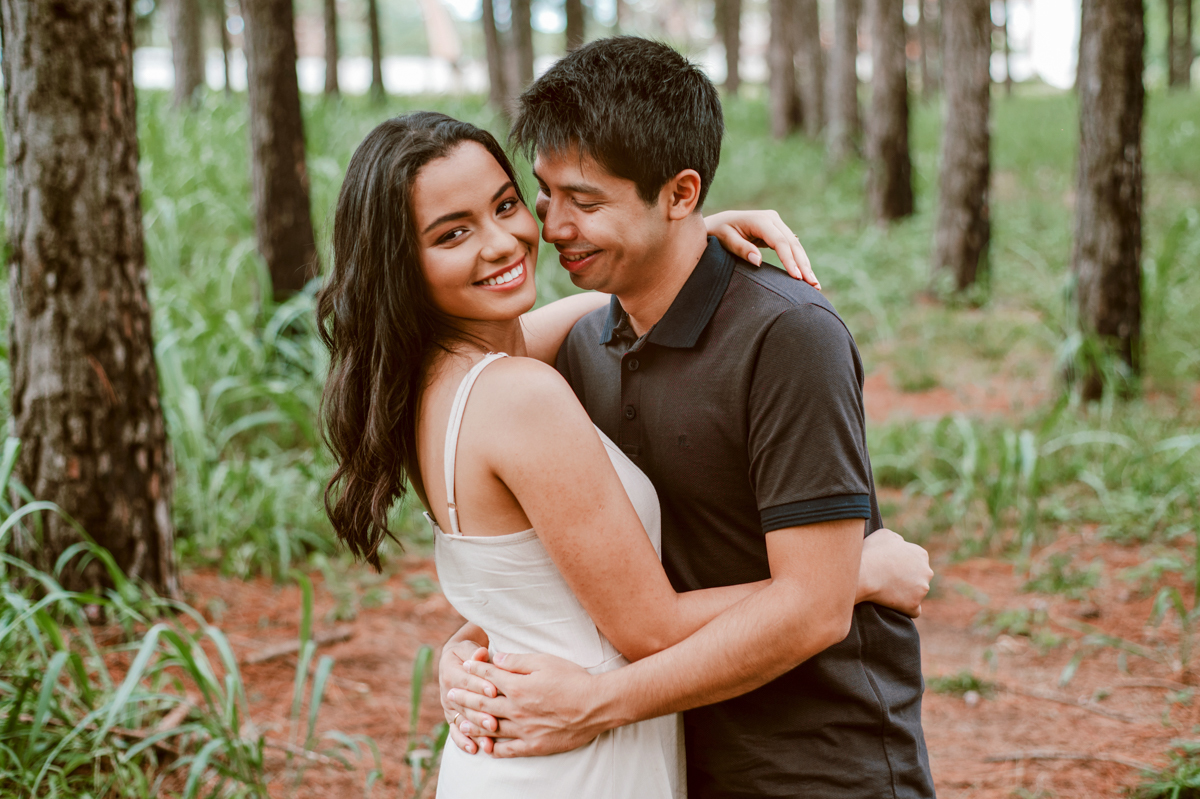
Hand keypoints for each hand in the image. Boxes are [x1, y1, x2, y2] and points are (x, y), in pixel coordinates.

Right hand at [439, 639, 499, 753]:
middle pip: (465, 705)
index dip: (480, 686)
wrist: (455, 660)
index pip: (466, 680)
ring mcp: (449, 706)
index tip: (494, 691)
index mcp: (450, 672)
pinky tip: (474, 749)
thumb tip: (481, 653)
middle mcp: (447, 692)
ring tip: (488, 742)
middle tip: (494, 723)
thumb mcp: (469, 647)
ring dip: (475, 732)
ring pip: (463, 720)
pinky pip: (455, 731)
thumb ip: (475, 652)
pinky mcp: (452, 717)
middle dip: (480, 715)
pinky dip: (463, 741)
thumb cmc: (467, 652)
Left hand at [448, 651, 608, 757]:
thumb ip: (517, 660)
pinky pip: (508, 750)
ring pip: (491, 729)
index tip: (464, 666)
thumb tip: (495, 657)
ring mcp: (524, 730)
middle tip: (450, 695)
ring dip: (473, 724)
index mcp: (518, 686)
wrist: (596, 706)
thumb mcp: (545, 661)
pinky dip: (494, 748)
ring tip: (460, 722)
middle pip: (483, 704)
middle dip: (465, 697)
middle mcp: (516, 710)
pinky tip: (486, 747)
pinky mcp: (534, 745)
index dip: (475, 670)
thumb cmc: (573, 679)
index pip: (489, 677)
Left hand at [704, 210, 819, 288]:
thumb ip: (741, 249)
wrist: (719, 222)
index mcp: (760, 220)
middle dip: (804, 265)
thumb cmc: (719, 232)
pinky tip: (807, 276)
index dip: (789, 260)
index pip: (780, 242)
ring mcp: (777, 224)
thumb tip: (758, 261)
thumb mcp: (725, 240)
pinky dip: (799, 262)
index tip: (796, 277)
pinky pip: (792, 247)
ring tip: (816, 285)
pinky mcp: (778, 231)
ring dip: (806, 265)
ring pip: (796, 246)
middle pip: (792, 244)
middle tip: (814, 285)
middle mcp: (772, 219)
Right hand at [857, 529, 931, 617]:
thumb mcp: (885, 534)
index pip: (917, 561)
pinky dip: (906, 608)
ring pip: (917, 593)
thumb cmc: (871, 552)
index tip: (889, 568)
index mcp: (921, 554)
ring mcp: (922, 589)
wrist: (863, 574)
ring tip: (887, 591)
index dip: (902, 565)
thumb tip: (900, 544)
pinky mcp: (914, 605)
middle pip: (920, 577)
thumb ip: (898, 539)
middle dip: (908, 579)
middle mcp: (926, 571)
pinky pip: (914, 610)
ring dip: (906, 593)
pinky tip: (894, 605)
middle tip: (888, 580)